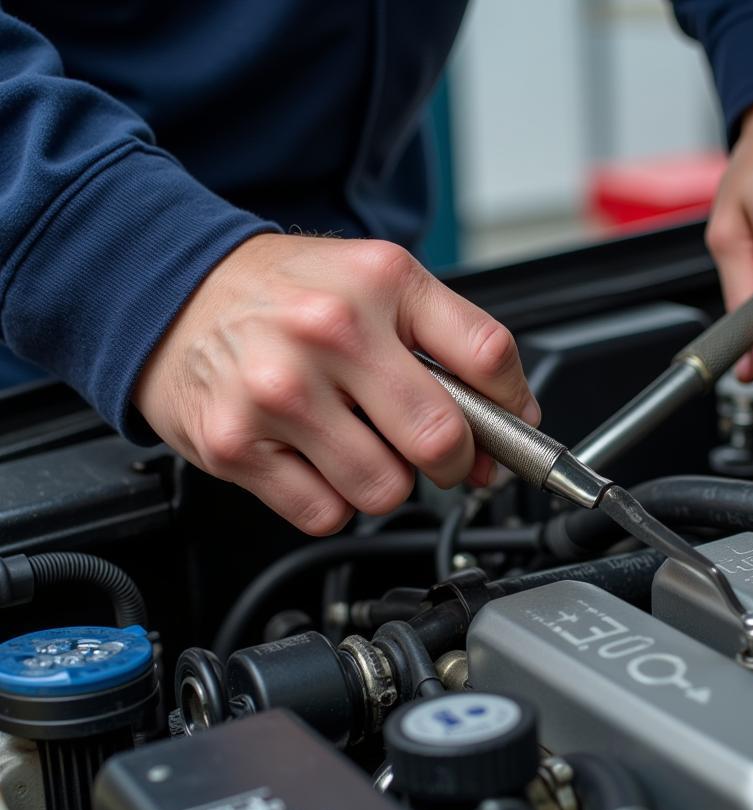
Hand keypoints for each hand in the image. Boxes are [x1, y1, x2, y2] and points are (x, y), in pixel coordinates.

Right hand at [133, 234, 538, 534]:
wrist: (169, 291)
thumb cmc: (281, 295)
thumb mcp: (373, 286)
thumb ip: (447, 348)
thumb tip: (505, 430)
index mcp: (380, 282)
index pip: (488, 356)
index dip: (513, 408)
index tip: (509, 428)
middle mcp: (330, 332)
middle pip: (440, 439)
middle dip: (452, 462)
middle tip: (432, 452)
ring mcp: (280, 392)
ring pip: (386, 490)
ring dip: (383, 481)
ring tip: (352, 442)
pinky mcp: (239, 446)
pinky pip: (327, 514)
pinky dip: (330, 499)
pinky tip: (310, 458)